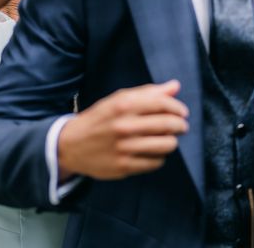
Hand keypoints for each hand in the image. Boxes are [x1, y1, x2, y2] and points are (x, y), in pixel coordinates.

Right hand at [58, 80, 188, 179]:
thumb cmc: (100, 119)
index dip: (177, 108)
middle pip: (168, 125)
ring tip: (166, 139)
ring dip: (171, 141)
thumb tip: (175, 86)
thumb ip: (148, 92)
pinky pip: (156, 162)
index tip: (182, 112)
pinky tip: (152, 151)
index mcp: (123, 105)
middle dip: (180, 125)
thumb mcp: (119, 100)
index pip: (163, 103)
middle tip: (181, 126)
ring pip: (166, 145)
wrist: (71, 145)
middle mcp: (124, 126)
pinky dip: (159, 157)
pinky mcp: (124, 166)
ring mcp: (124, 148)